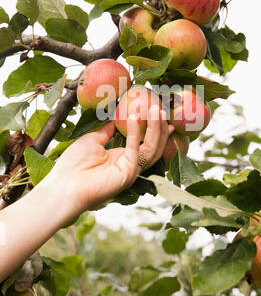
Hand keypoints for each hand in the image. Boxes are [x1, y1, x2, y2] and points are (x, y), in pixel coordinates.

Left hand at [42, 105, 173, 217]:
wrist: (63, 187)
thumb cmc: (73, 166)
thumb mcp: (92, 140)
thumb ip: (106, 129)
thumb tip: (115, 117)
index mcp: (122, 158)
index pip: (144, 142)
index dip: (154, 129)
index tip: (158, 112)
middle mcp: (130, 165)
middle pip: (153, 145)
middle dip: (159, 127)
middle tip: (161, 108)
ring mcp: (131, 170)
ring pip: (151, 148)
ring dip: (155, 128)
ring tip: (155, 109)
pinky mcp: (127, 173)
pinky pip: (135, 150)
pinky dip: (135, 133)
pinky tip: (132, 117)